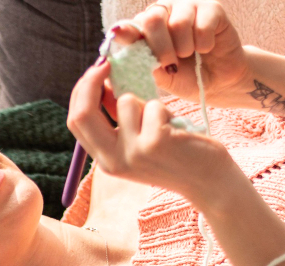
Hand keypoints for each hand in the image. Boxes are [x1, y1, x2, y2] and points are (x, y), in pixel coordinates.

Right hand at [68, 58, 249, 204]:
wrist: (208, 183)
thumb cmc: (175, 156)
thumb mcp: (138, 142)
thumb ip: (117, 118)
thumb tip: (101, 83)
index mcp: (106, 161)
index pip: (75, 121)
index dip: (80, 92)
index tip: (95, 72)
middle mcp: (114, 161)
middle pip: (83, 113)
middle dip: (91, 82)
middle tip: (107, 64)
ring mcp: (133, 153)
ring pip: (125, 102)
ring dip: (146, 102)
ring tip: (163, 122)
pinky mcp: (155, 142)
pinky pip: (152, 106)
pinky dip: (166, 111)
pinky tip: (177, 130)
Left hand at [110, 0, 250, 104]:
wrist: (218, 83)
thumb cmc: (185, 78)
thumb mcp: (160, 76)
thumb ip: (140, 63)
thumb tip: (112, 48)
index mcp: (146, 27)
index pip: (131, 24)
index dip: (127, 34)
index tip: (129, 45)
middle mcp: (165, 11)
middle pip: (152, 18)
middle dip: (160, 47)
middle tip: (170, 64)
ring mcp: (188, 7)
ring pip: (178, 22)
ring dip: (185, 47)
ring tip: (190, 55)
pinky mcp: (212, 9)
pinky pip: (203, 24)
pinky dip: (204, 44)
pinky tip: (207, 48)